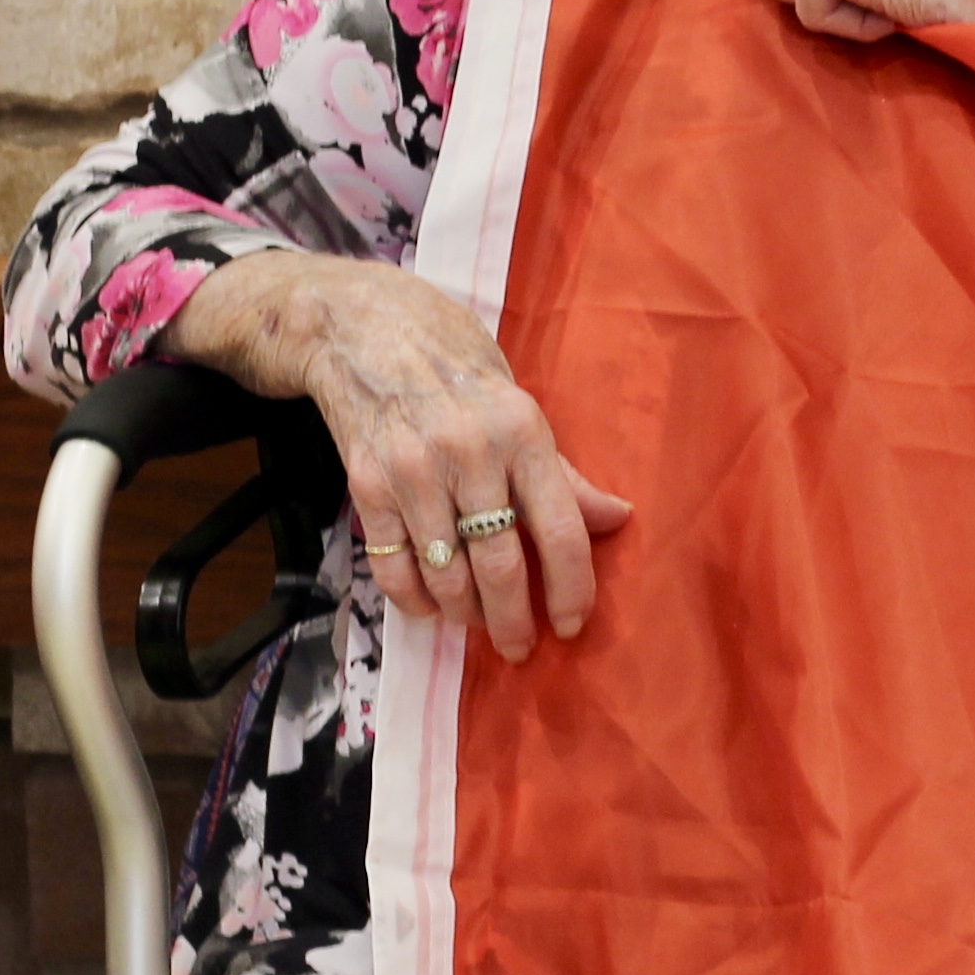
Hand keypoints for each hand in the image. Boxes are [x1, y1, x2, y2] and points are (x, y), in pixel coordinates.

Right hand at [171, 254, 631, 666]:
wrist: (358, 327)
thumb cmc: (453, 362)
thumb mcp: (517, 402)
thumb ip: (561, 471)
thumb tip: (616, 517)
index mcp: (522, 432)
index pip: (560, 529)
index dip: (572, 587)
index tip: (572, 624)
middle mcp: (469, 453)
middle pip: (500, 564)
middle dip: (514, 619)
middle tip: (521, 647)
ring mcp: (413, 470)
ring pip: (445, 572)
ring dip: (464, 614)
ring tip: (477, 626)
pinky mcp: (366, 482)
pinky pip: (392, 562)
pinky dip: (412, 597)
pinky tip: (429, 609)